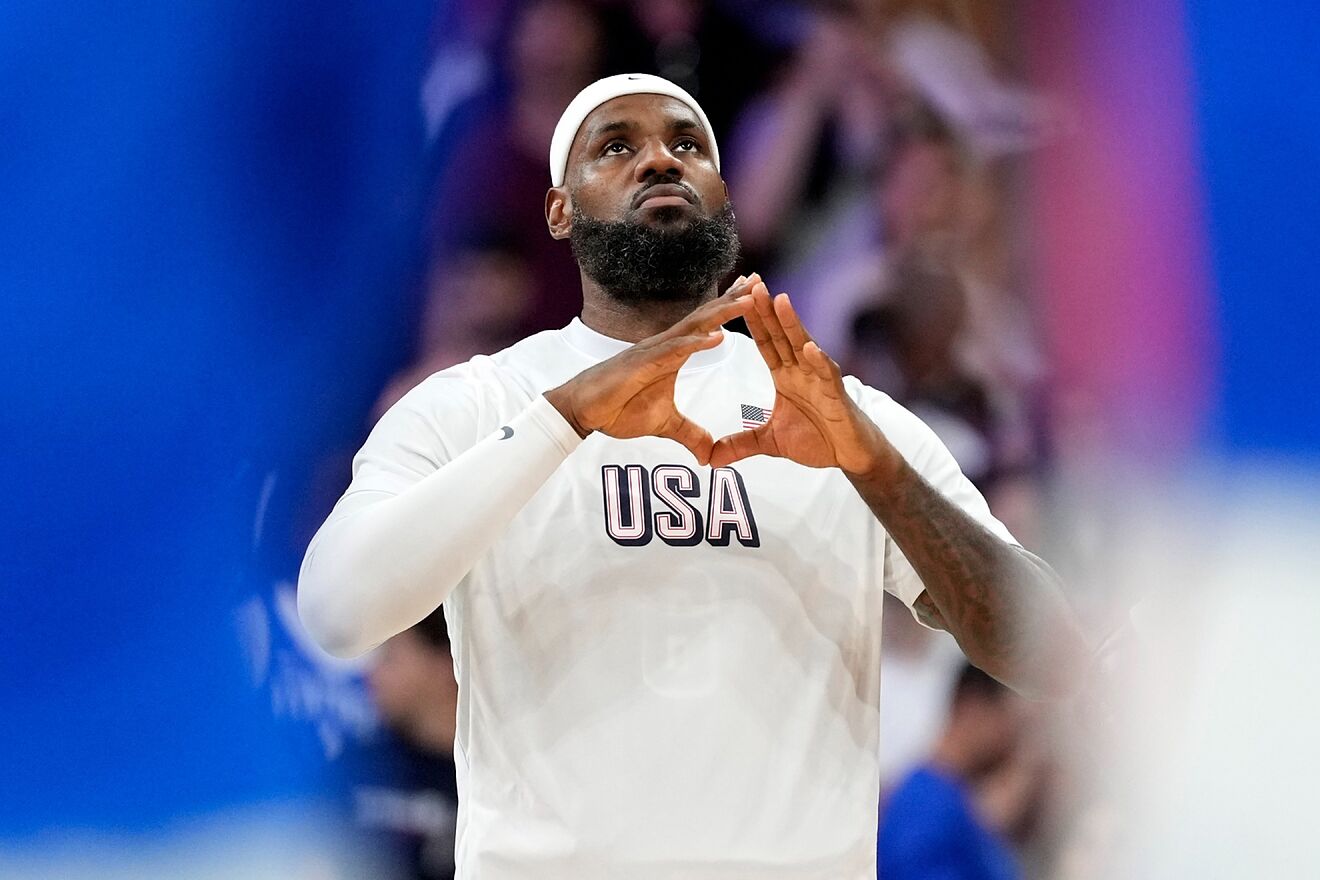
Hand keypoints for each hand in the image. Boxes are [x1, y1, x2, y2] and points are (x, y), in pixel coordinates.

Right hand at [545, 277, 756, 464]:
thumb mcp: (664, 426)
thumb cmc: (618, 408)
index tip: (753, 294)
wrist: (583, 410)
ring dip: (722, 313)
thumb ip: (689, 434)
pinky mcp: (642, 363)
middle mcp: (666, 345)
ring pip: (693, 327)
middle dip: (732, 298)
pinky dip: (696, 343)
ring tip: (748, 300)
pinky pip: (674, 350)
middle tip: (758, 279)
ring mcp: (654, 351)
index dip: (728, 309)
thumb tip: (708, 455)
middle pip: (705, 317)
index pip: (706, 327)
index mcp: (672, 354)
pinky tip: (717, 336)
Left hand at [708, 282, 892, 474]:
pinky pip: (826, 375)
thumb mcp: (769, 443)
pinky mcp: (836, 395)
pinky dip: (818, 361)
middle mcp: (802, 371)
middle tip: (752, 283)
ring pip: (803, 346)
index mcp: (786, 376)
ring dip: (791, 324)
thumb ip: (740, 445)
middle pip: (781, 335)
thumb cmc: (816, 440)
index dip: (751, 322)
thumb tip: (709, 459)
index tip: (734, 299)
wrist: (849, 455)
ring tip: (779, 300)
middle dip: (766, 310)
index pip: (765, 343)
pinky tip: (809, 348)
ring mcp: (820, 380)